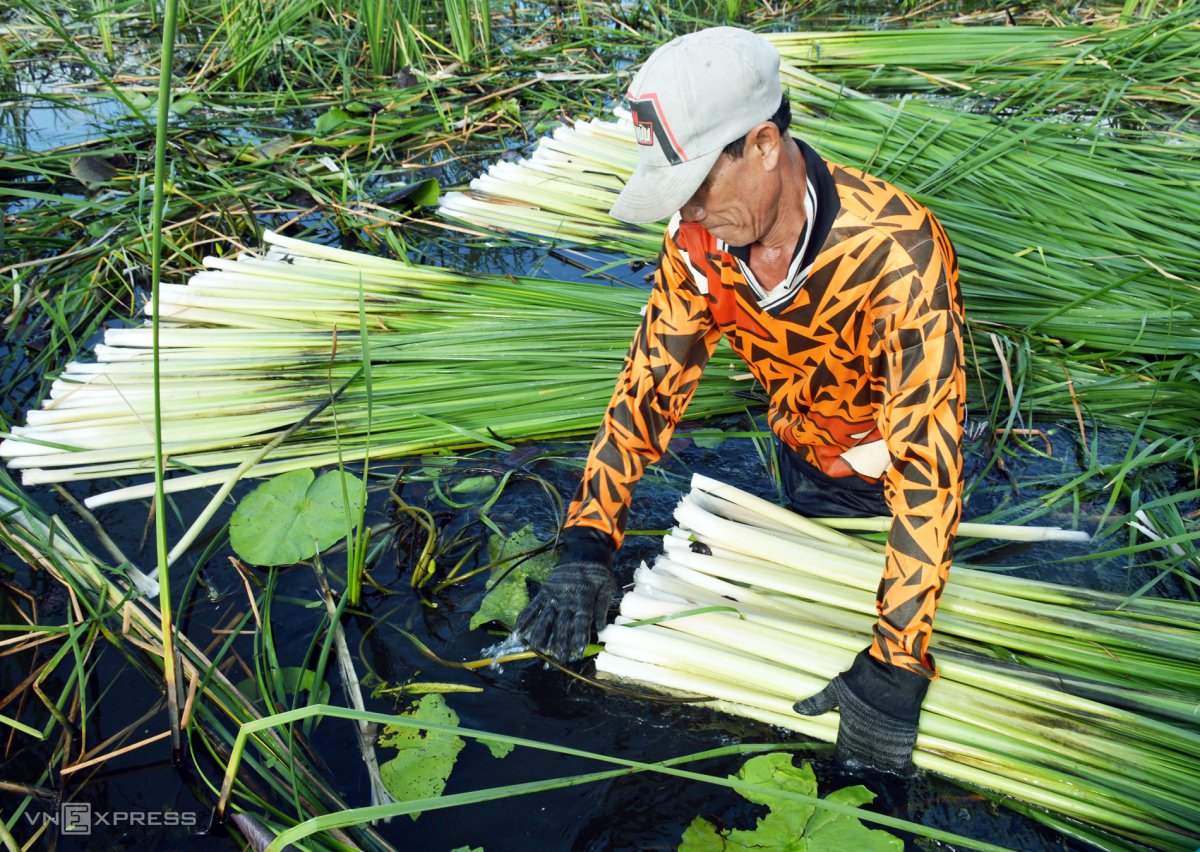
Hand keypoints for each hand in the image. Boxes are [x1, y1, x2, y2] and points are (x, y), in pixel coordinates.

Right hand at [513, 528, 614, 662]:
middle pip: (562, 625)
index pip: (581, 624)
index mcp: (584, 600)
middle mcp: (566, 600)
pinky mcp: (544, 591)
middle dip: (560, 644)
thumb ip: (602, 608)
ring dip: (541, 635)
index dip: (578, 638)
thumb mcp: (607, 588)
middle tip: (559, 659)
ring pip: (545, 619)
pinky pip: (533, 607)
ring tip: (537, 649)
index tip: (577, 653)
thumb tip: (600, 629)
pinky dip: (525, 618)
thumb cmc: (598, 572)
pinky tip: (519, 631)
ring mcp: (553, 596)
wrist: (584, 550)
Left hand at [792, 648, 930, 773]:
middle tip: (869, 755)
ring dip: (883, 765)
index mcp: (849, 732)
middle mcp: (866, 742)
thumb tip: (796, 709)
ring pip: (883, 766)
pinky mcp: (905, 740)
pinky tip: (901, 766)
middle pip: (864, 763)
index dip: (847, 757)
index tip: (850, 754)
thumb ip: (819, 703)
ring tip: (884, 760)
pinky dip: (901, 767)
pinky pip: (902, 763)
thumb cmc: (863, 679)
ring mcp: (886, 742)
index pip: (845, 757)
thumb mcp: (837, 689)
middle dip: (866, 761)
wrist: (895, 673)